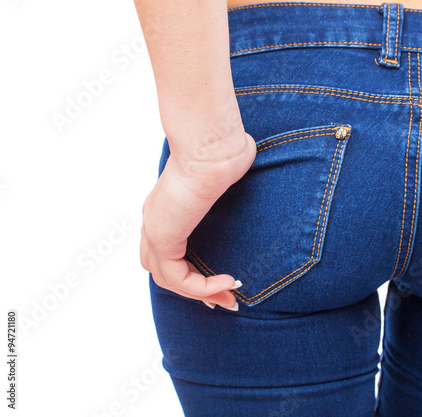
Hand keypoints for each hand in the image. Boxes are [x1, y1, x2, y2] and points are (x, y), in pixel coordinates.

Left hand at [140, 129, 256, 309]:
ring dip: (199, 294)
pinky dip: (202, 288)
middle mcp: (156, 219)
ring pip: (166, 278)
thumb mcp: (224, 174)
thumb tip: (242, 162)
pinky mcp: (162, 237)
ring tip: (230, 298)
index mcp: (167, 206)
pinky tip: (228, 283)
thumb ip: (224, 181)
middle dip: (194, 289)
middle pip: (163, 269)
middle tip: (225, 300)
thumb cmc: (222, 151)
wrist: (212, 145)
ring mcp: (155, 228)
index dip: (192, 273)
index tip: (221, 283)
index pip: (168, 250)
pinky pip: (177, 278)